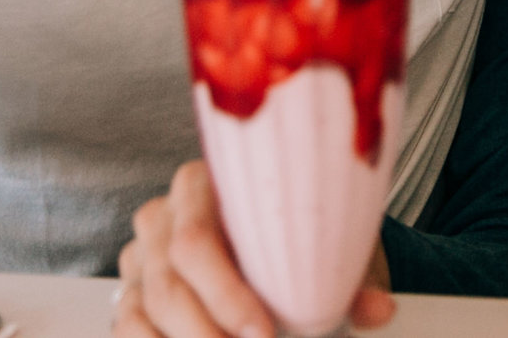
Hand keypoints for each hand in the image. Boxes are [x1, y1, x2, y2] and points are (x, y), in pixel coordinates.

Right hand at [117, 161, 393, 337]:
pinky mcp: (130, 293)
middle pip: (169, 283)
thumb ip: (350, 278)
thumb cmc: (299, 238)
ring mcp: (141, 256)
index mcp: (205, 184)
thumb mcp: (329, 247)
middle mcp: (163, 216)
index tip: (265, 332)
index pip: (196, 240)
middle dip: (210, 331)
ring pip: (147, 310)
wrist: (274, 240)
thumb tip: (378, 311)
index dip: (227, 294)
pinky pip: (129, 328)